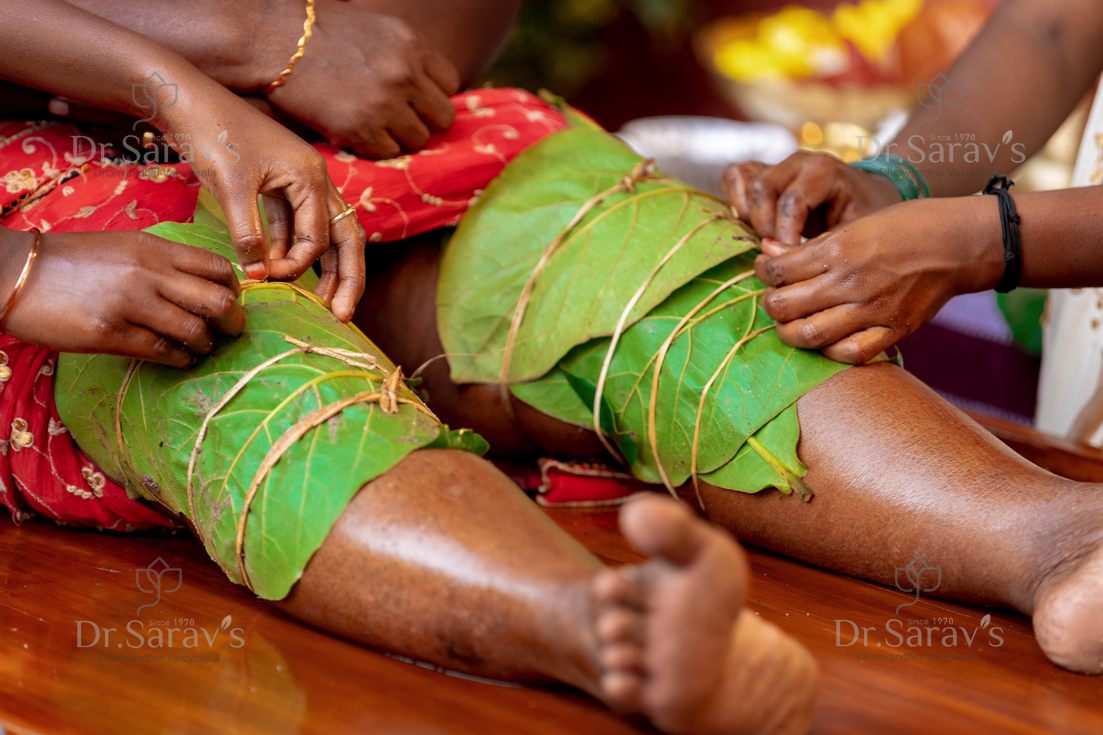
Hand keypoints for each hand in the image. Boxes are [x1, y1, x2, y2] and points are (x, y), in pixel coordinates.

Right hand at [1, 229, 244, 367]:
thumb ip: (163, 262)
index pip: (219, 268)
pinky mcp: (110, 333)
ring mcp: (130, 304)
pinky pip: (162, 351)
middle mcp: (148, 273)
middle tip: (229, 332)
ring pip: (196, 331)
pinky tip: (178, 358)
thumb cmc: (72, 262)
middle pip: (219, 302)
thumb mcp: (124, 247)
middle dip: (233, 323)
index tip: (231, 302)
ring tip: (200, 348)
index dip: (234, 290)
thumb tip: (204, 286)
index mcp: (154, 248)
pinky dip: (180, 359)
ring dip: (206, 345)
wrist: (14, 273)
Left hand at [160, 86, 366, 320]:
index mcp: (311, 177)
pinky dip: (292, 251)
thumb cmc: (212, 134)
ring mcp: (300, 184)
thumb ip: (248, 233)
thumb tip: (259, 276)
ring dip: (323, 269)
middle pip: (346, 239)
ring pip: (325, 235)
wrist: (187, 99)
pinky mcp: (279, 187)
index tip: (266, 279)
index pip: (319, 238)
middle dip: (347, 279)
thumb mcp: (229, 186)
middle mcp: (315, 181)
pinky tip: (280, 272)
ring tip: (322, 304)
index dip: (297, 265)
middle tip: (342, 316)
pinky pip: (296, 226)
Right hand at [257, 0, 459, 157]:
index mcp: (412, 44)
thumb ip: (404, 54)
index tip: (414, 100)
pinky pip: (388, 153)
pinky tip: (355, 132)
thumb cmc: (319, 32)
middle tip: (398, 121)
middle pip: (442, 118)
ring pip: (417, 140)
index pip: (450, 83)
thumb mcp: (375, 28)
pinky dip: (374, 148)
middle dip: (422, 121)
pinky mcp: (361, 128)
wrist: (272, 39)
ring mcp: (385, 103)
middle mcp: (405, 73)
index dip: (431, 95)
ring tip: (374, 127)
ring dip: (398, 138)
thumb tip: (424, 83)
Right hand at [723, 151, 902, 244]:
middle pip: (761, 187)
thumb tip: (780, 260)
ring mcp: (777, 164)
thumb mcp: (856, 233)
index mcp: (824, 171)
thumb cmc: (864, 217)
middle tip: (774, 251)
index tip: (788, 260)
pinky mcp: (762, 172)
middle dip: (762, 225)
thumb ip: (822, 246)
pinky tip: (752, 226)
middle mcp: (796, 162)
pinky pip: (735, 178)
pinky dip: (736, 202)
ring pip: (740, 178)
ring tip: (761, 237)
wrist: (868, 197)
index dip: (784, 235)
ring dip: (745, 213)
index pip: (792, 201)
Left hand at [754, 198, 1002, 363]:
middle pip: (784, 306)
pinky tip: (826, 340)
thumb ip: (809, 246)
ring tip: (792, 324)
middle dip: (771, 305)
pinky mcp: (892, 330)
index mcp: (838, 249)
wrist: (959, 244)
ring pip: (809, 335)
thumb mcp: (854, 225)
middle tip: (776, 300)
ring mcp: (871, 309)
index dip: (763, 272)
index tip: (766, 271)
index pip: (778, 270)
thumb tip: (767, 253)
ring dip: (790, 332)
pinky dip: (830, 351)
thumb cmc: (905, 227)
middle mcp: (850, 281)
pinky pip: (849, 353)